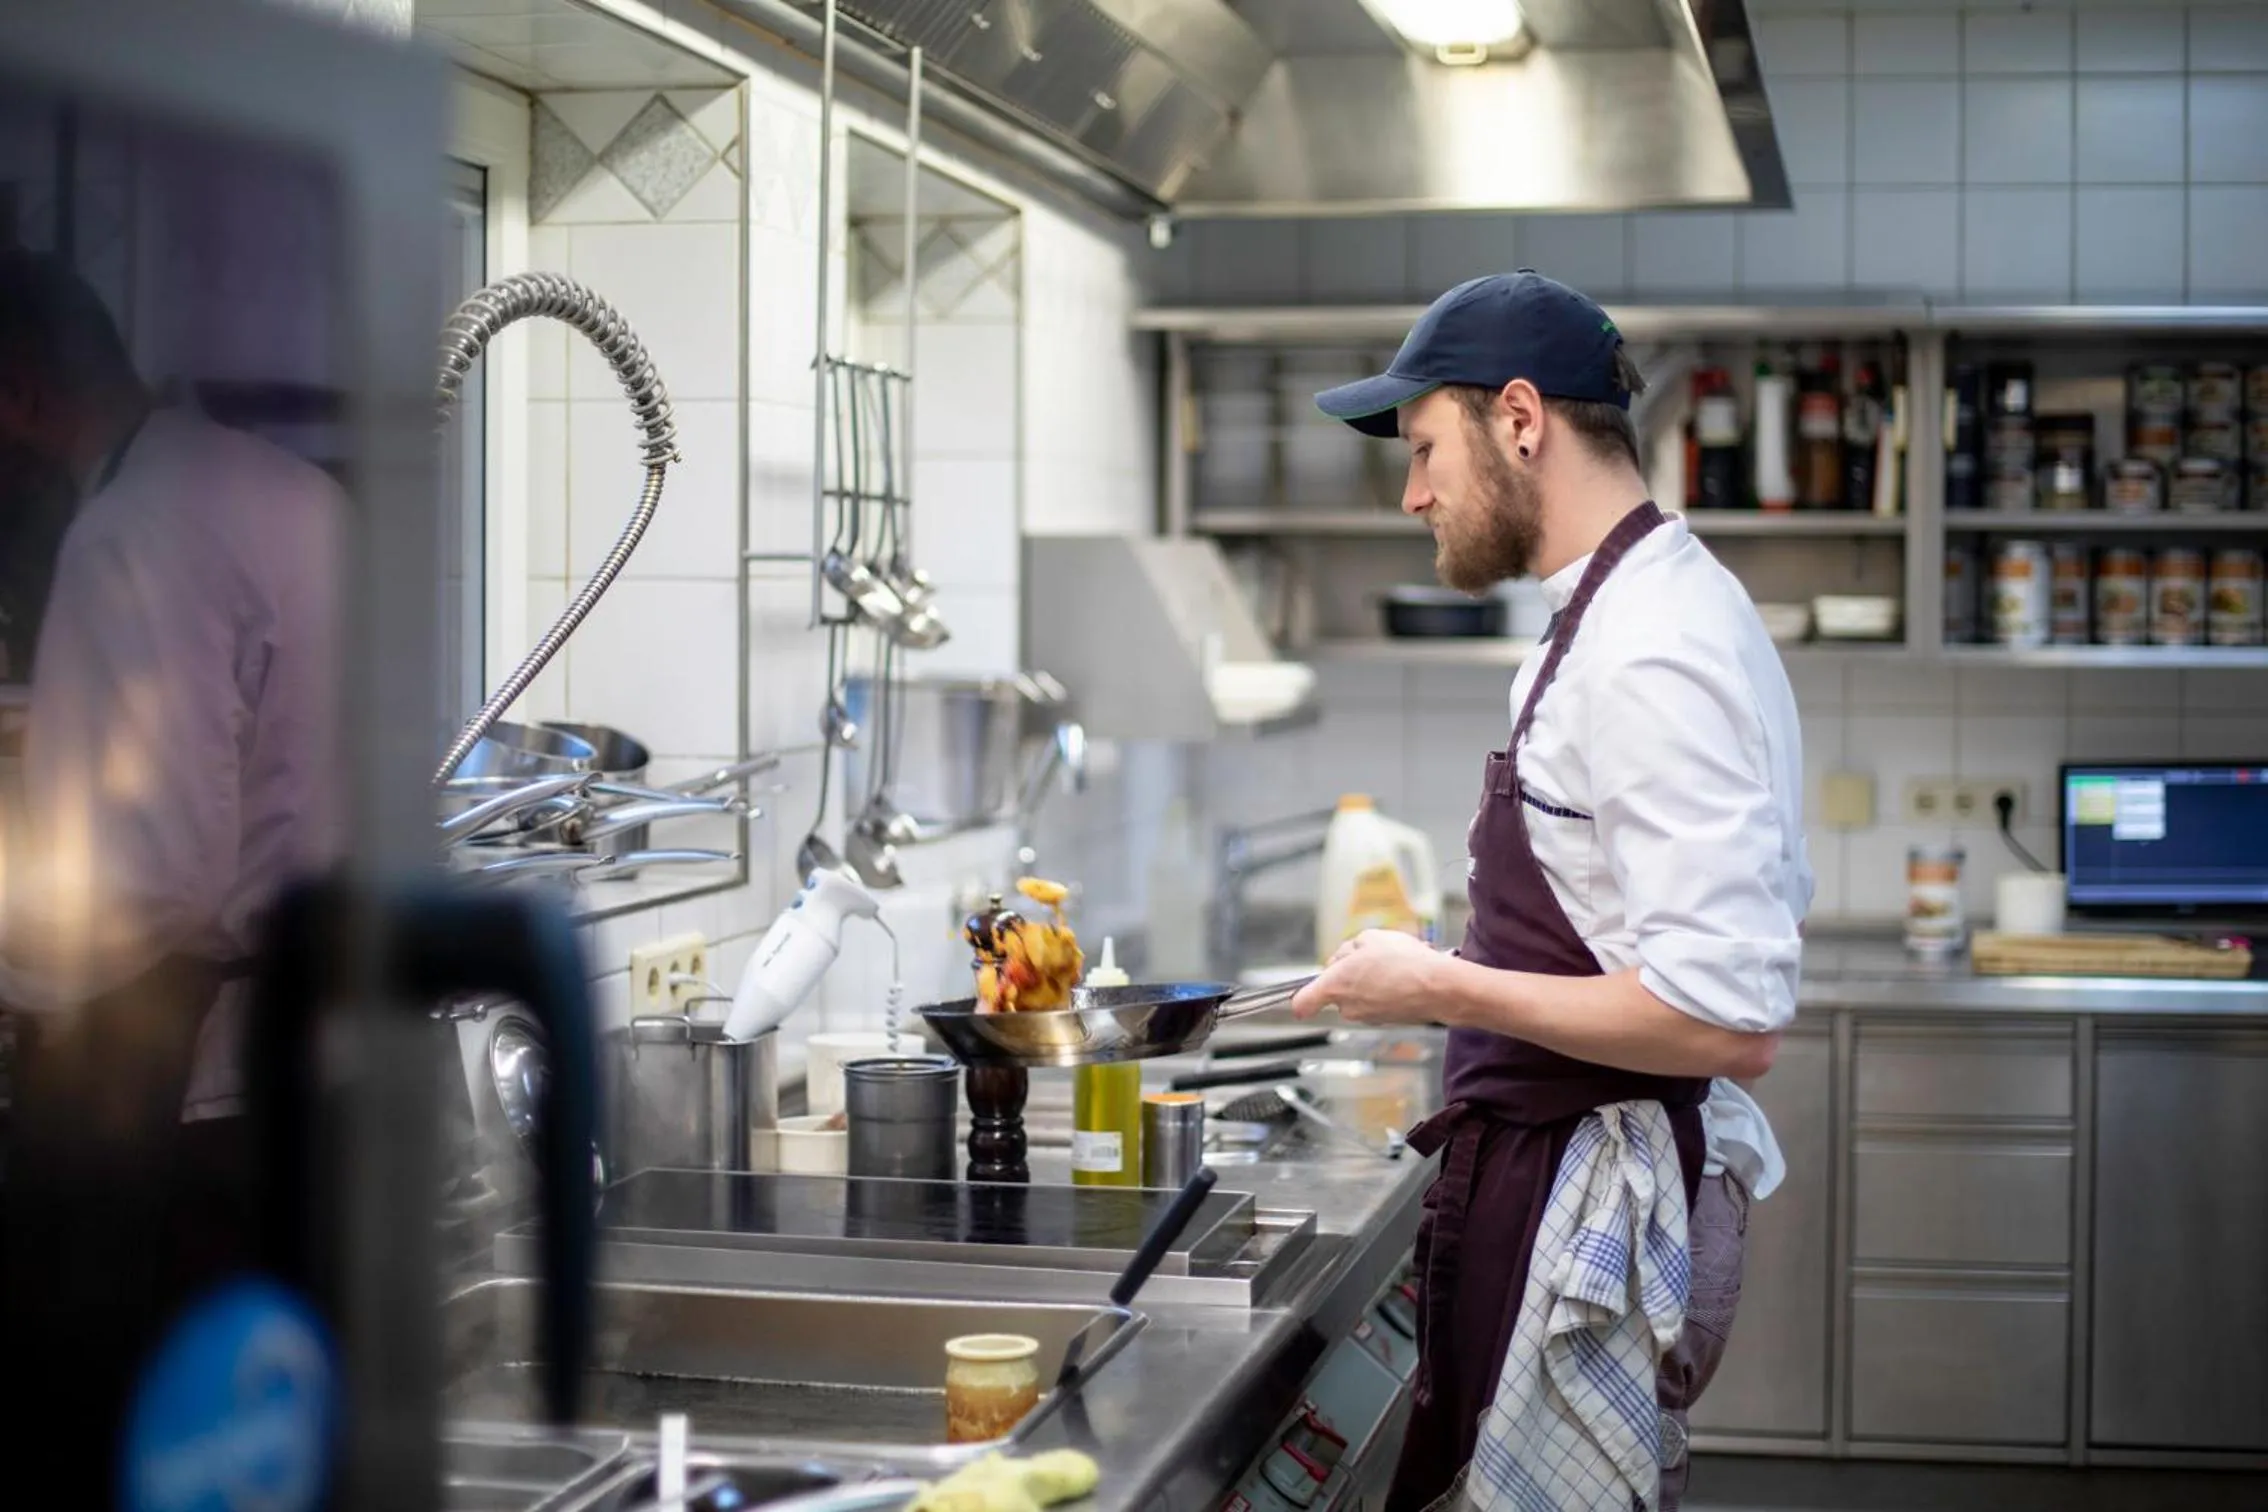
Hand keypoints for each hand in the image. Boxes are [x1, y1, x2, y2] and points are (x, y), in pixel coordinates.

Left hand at [1290, 930, 1450, 1025]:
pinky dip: (1388, 990)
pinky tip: (1405, 976)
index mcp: (1335, 985)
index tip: (1300, 995)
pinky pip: (1379, 1001)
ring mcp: (1368, 1017)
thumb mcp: (1369, 938)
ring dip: (1371, 980)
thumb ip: (1348, 949)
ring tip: (1394, 964)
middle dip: (1350, 973)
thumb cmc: (1403, 962)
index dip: (1301, 997)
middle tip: (1370, 957)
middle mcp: (1348, 1007)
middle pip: (1337, 990)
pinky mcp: (1387, 1021)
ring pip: (1360, 995)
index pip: (1303, 1002)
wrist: (1438, 987)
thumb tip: (1344, 957)